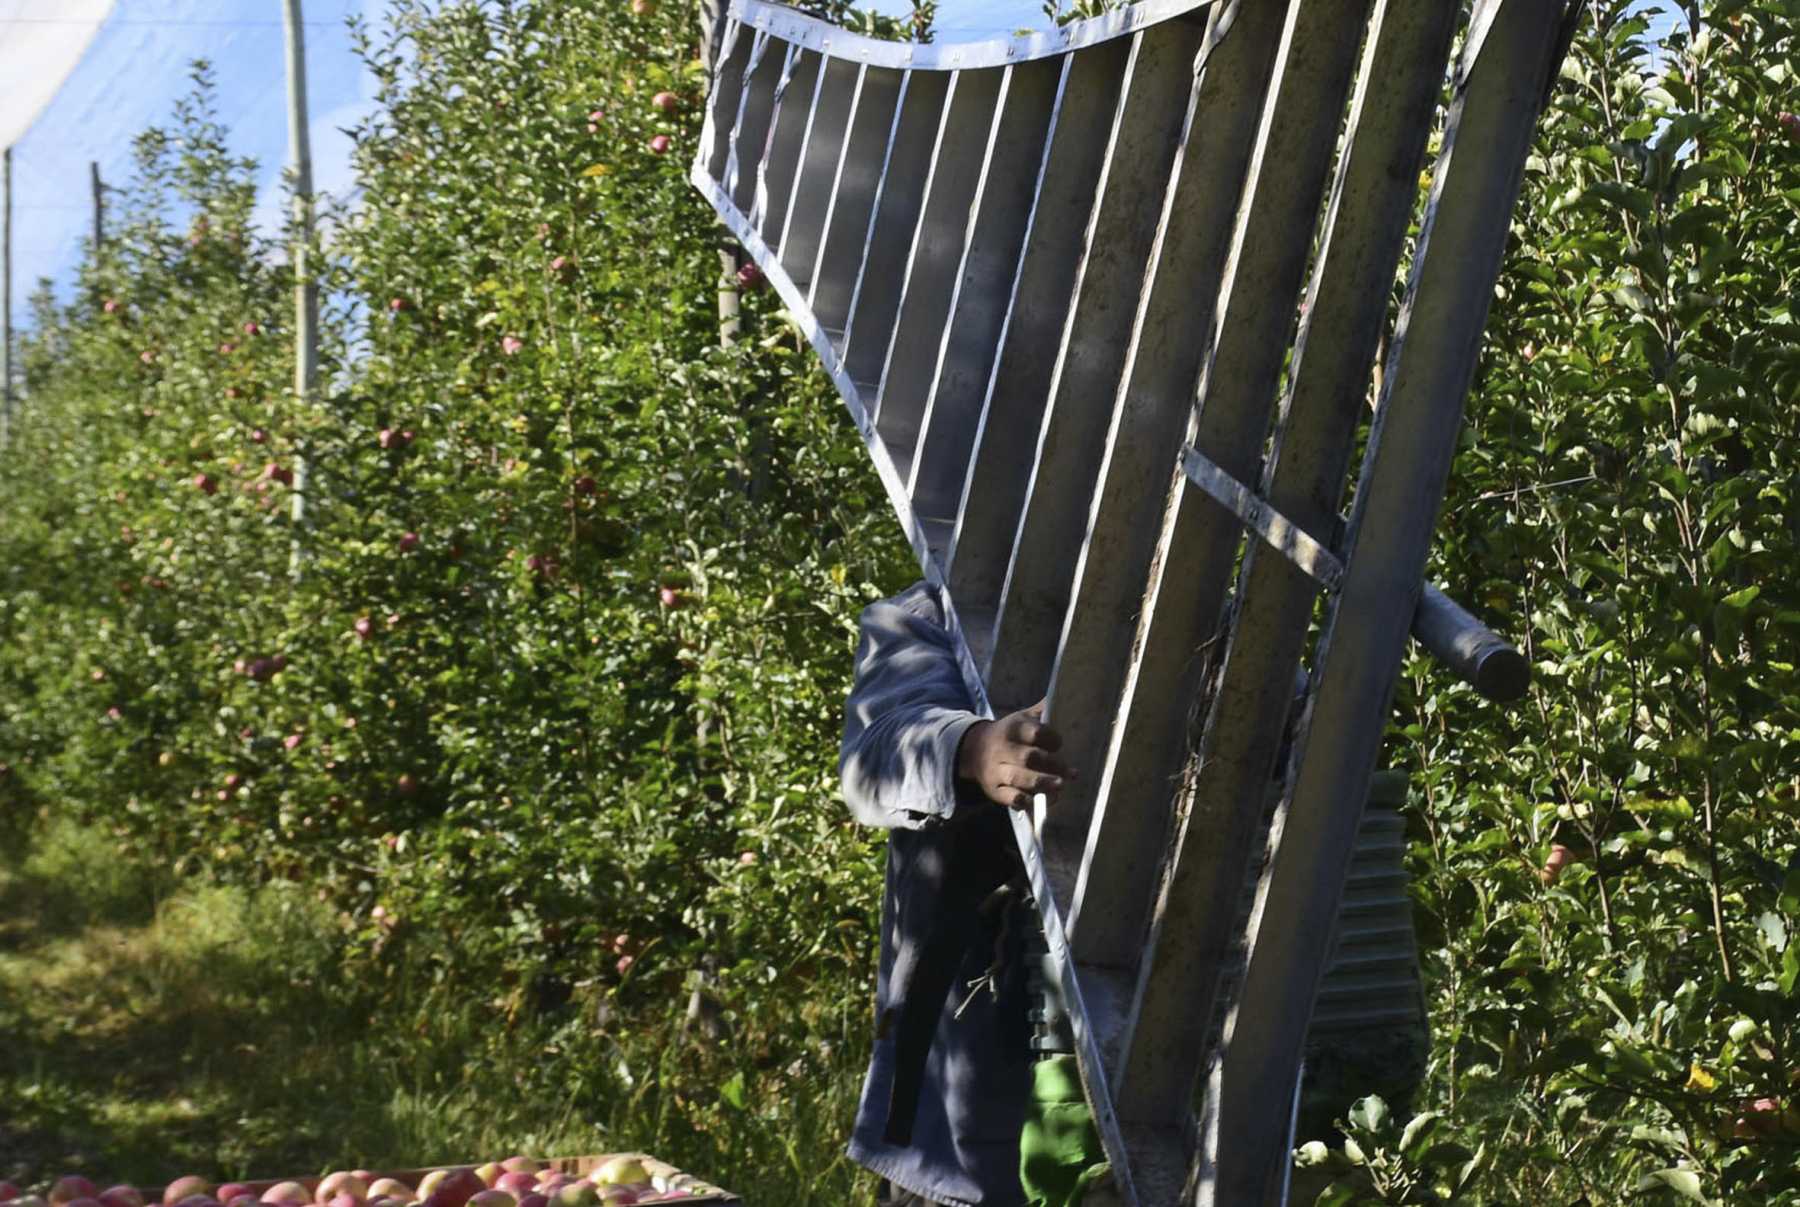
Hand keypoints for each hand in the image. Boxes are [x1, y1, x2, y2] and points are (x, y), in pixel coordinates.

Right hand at [956, 700, 1076, 810]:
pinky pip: (1009, 798)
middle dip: (1052, 765)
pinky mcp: (993, 790)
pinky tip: (1040, 802)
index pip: (1033, 732)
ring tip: (1061, 787)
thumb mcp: (1022, 718)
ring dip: (1042, 784)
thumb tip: (1065, 693)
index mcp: (1012, 729)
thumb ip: (1042, 712)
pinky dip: (1025, 801)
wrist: (973, 749)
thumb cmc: (1009, 733)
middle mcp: (1002, 750)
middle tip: (1072, 773)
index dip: (1050, 738)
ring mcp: (996, 771)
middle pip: (1028, 758)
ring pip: (1018, 779)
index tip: (1060, 743)